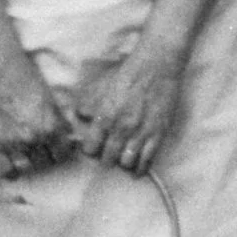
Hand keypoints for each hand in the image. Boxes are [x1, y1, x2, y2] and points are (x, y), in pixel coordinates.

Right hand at [0, 57, 75, 178]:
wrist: (0, 73)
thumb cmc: (27, 81)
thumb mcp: (51, 101)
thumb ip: (59, 122)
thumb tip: (68, 139)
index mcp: (51, 127)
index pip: (63, 154)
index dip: (61, 150)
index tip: (57, 147)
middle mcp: (34, 139)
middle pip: (46, 162)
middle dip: (46, 155)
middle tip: (41, 147)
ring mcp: (14, 144)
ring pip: (28, 168)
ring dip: (30, 162)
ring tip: (28, 153)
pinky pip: (6, 171)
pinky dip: (11, 171)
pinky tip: (13, 162)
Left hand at [71, 40, 186, 174]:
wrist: (156, 66)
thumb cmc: (127, 74)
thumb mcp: (100, 86)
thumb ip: (87, 104)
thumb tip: (79, 117)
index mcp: (104, 117)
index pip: (90, 148)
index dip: (91, 151)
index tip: (94, 149)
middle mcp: (120, 129)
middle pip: (108, 159)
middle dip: (107, 160)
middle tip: (109, 156)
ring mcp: (140, 133)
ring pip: (127, 163)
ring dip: (123, 164)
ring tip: (123, 161)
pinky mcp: (157, 134)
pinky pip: (148, 160)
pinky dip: (141, 169)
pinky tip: (138, 170)